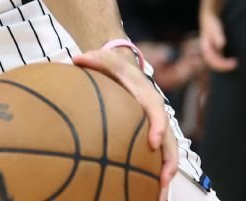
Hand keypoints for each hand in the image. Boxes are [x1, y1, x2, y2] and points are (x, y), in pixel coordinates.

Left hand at [75, 47, 177, 200]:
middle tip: (163, 180)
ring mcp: (155, 125)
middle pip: (168, 139)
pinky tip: (151, 192)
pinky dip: (157, 173)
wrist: (125, 68)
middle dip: (169, 160)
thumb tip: (77, 58)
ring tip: (160, 194)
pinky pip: (157, 156)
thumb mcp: (105, 58)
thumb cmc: (114, 66)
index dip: (157, 126)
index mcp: (147, 95)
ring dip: (166, 173)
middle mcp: (156, 112)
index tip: (153, 142)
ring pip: (167, 152)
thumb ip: (94, 58)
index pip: (156, 111)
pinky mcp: (150, 134)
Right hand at [199, 11, 237, 71]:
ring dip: (224, 66)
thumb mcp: (215, 27)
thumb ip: (218, 36)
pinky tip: (233, 60)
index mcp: (205, 48)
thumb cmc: (212, 23)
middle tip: (236, 63)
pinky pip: (219, 60)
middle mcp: (206, 52)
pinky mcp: (215, 51)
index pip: (213, 60)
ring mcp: (210, 52)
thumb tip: (222, 45)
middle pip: (214, 64)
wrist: (209, 19)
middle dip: (224, 66)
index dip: (223, 64)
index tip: (234, 63)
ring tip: (235, 63)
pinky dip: (225, 62)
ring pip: (216, 63)